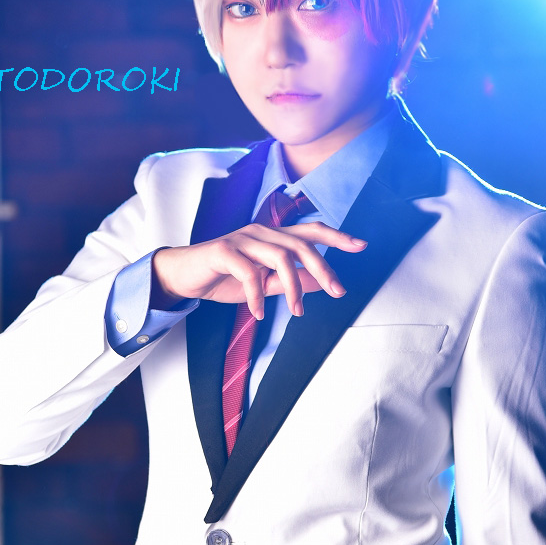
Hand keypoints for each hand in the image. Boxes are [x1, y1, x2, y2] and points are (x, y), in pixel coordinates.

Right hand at [150, 222, 367, 319]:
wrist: (184, 276)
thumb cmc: (224, 278)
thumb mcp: (263, 284)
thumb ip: (290, 281)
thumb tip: (321, 284)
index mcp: (273, 236)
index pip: (310, 231)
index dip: (337, 236)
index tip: (361, 246)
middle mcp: (261, 231)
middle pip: (302, 243)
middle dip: (324, 267)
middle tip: (338, 291)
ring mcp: (242, 238)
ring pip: (280, 256)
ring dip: (294, 287)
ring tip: (297, 311)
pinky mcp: (223, 250)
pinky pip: (249, 273)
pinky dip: (258, 295)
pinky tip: (260, 313)